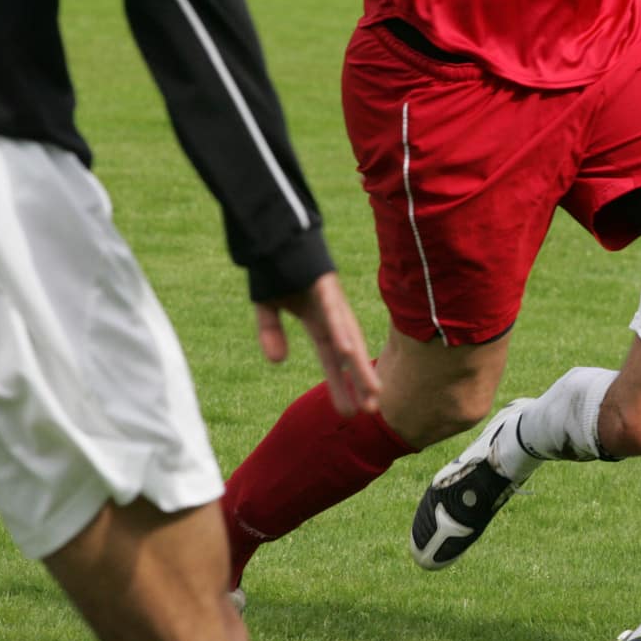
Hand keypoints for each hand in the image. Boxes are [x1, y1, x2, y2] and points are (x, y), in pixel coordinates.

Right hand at [254, 272, 380, 415]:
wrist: (272, 229)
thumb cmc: (275, 265)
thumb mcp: (267, 306)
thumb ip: (271, 333)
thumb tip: (277, 362)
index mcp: (320, 321)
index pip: (333, 360)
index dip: (341, 384)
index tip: (350, 411)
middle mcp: (332, 313)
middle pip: (349, 353)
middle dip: (360, 380)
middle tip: (372, 410)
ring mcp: (329, 298)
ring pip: (347, 335)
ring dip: (359, 363)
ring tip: (371, 390)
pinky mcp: (322, 282)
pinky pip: (332, 309)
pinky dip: (339, 329)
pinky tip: (347, 349)